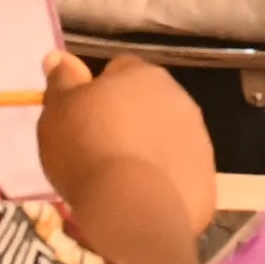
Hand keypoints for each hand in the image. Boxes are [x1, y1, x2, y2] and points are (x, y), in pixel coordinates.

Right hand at [35, 49, 218, 234]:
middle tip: (97, 149)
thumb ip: (62, 81)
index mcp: (144, 75)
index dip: (98, 91)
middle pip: (148, 103)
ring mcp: (199, 139)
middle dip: (127, 120)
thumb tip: (59, 56)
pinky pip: (178, 172)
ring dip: (148, 149)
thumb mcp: (58, 111)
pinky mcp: (206, 177)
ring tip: (118, 178)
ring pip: (167, 137)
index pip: (120, 69)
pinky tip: (140, 198)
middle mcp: (180, 99)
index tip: (82, 118)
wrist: (132, 208)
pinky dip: (162, 180)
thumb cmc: (86, 148)